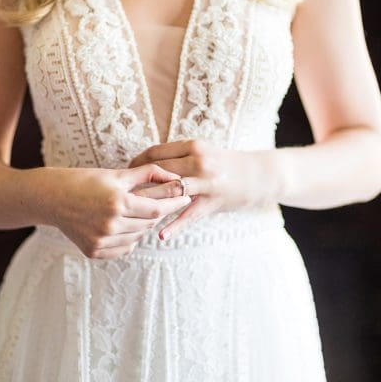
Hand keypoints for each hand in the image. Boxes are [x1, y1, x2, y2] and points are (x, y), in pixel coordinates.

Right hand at [43, 164, 190, 257]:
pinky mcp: (94, 251)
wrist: (51, 198)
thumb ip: (149, 174)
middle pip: (149, 224)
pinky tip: (120, 225)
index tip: (186, 198)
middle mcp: (110, 225)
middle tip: (158, 202)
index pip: (157, 209)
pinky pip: (125, 248)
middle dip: (157, 212)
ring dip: (142, 225)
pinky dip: (128, 238)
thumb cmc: (85, 181)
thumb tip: (175, 176)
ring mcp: (101, 240)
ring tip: (132, 211)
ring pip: (138, 236)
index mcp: (117, 203)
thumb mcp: (117, 174)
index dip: (175, 204)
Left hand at [129, 141, 266, 240]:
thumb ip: (179, 155)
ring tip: (133, 214)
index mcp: (194, 147)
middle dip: (137, 184)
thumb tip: (148, 162)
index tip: (126, 173)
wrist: (259, 175)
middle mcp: (199, 163)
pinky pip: (189, 215)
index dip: (136, 163)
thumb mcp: (204, 151)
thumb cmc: (227, 164)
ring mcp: (207, 183)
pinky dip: (175, 226)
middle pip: (158, 173)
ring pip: (170, 193)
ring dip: (150, 203)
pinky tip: (162, 235)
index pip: (155, 153)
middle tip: (121, 195)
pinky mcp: (213, 202)